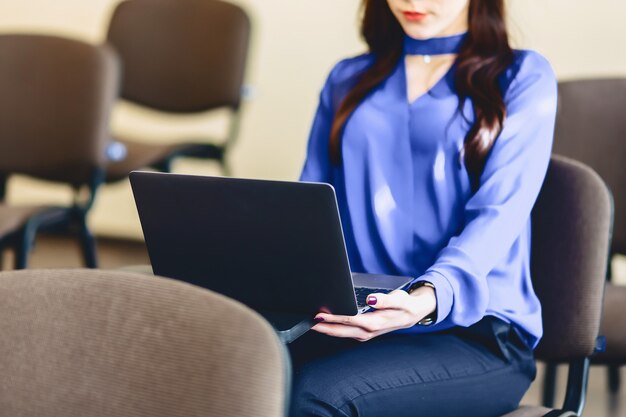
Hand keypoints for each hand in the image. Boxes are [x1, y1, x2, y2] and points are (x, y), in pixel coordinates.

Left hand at [311, 287, 435, 341]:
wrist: (412, 314)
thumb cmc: (404, 305)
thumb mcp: (400, 299)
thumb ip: (386, 300)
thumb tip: (371, 299)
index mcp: (375, 323)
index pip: (348, 320)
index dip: (332, 318)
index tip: (318, 315)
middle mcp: (368, 331)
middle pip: (340, 331)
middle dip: (322, 327)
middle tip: (306, 321)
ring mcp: (364, 334)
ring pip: (340, 333)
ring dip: (326, 329)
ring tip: (311, 322)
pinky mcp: (363, 332)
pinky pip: (344, 332)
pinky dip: (333, 328)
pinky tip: (325, 324)